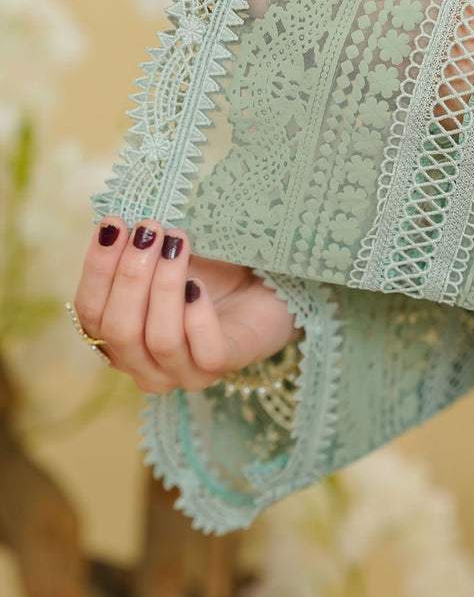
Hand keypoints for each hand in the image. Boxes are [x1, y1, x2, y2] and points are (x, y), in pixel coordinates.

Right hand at [74, 217, 298, 393]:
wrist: (260, 283)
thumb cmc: (206, 271)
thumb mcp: (163, 257)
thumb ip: (136, 250)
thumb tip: (112, 224)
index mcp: (118, 338)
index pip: (91, 313)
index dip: (97, 268)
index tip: (113, 224)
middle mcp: (144, 364)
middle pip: (120, 330)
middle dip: (131, 275)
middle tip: (150, 230)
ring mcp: (183, 372)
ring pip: (160, 340)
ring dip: (165, 285)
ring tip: (177, 243)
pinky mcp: (223, 367)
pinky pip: (204, 350)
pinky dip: (198, 316)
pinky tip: (199, 285)